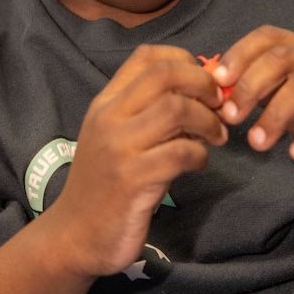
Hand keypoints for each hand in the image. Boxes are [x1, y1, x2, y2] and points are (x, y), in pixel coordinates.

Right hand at [41, 44, 226, 279]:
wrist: (73, 236)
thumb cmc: (106, 183)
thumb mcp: (119, 137)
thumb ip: (150, 111)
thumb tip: (204, 91)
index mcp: (106, 102)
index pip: (146, 57)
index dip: (184, 60)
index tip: (203, 82)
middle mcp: (109, 117)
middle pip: (164, 75)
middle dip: (202, 84)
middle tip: (219, 105)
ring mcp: (119, 148)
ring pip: (176, 109)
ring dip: (207, 121)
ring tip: (216, 137)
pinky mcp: (132, 180)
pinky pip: (180, 152)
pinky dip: (200, 154)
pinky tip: (199, 163)